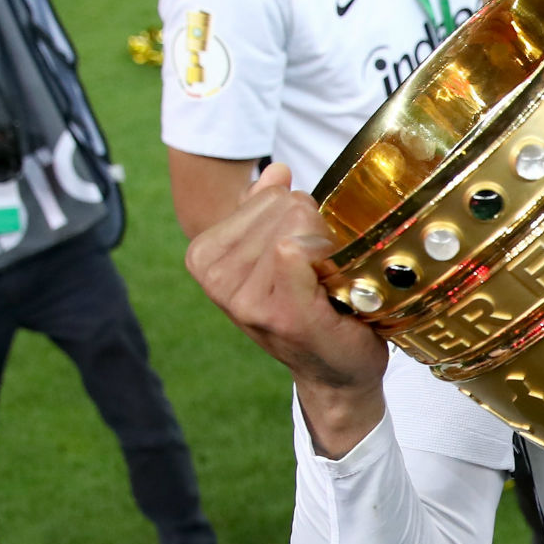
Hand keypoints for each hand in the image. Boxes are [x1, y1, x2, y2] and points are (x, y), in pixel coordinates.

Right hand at [185, 163, 387, 395]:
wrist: (337, 373)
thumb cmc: (316, 310)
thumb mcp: (282, 254)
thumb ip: (270, 211)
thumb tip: (275, 170)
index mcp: (206, 256)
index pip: (271, 193)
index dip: (303, 217)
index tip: (305, 257)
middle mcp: (216, 276)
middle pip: (287, 205)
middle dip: (316, 232)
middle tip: (318, 276)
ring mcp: (245, 297)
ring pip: (298, 223)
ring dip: (327, 251)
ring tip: (324, 287)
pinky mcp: (279, 311)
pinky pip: (297, 249)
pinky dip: (328, 261)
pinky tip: (332, 292)